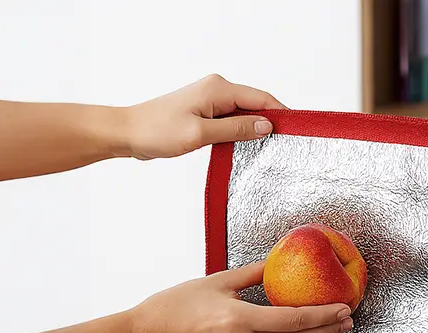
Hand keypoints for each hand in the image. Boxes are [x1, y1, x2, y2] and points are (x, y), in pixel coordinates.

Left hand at [119, 74, 284, 159]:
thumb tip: (266, 126)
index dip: (281, 113)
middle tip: (287, 145)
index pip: (261, 98)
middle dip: (271, 122)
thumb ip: (235, 129)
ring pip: (244, 114)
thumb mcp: (201, 133)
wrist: (130, 133)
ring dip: (256, 130)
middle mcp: (216, 90)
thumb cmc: (158, 131)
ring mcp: (210, 102)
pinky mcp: (205, 114)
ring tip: (271, 149)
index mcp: (218, 89)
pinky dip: (241, 133)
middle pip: (255, 105)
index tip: (297, 130)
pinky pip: (231, 121)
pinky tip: (247, 148)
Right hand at [128, 262, 352, 332]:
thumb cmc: (170, 308)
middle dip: (325, 332)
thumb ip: (251, 275)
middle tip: (346, 321)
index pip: (293, 320)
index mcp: (238, 321)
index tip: (342, 308)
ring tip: (328, 331)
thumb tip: (277, 262)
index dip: (322, 316)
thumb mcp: (214, 282)